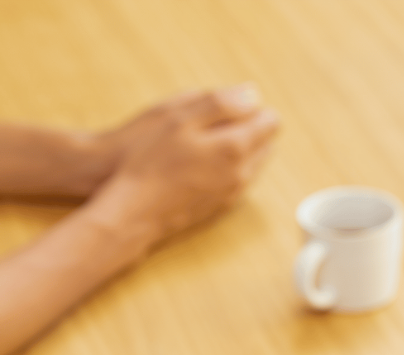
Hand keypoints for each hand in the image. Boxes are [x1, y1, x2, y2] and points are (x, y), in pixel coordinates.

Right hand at [87, 85, 278, 247]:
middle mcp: (242, 174)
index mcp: (235, 147)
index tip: (228, 106)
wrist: (133, 211)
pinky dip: (230, 170)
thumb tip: (252, 94)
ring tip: (207, 142)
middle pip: (267, 144)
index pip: (270, 122)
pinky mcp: (221, 209)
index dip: (251, 108)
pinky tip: (202, 165)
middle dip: (250, 129)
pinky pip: (240, 183)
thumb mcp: (178, 118)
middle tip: (216, 122)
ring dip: (241, 150)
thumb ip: (219, 102)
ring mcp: (233, 194)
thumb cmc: (149, 161)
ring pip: (254, 165)